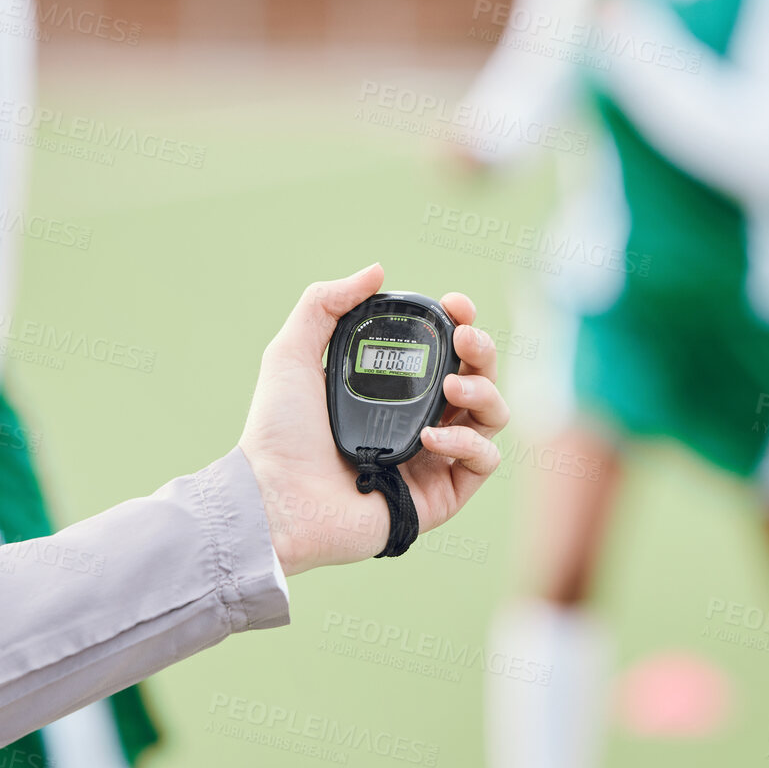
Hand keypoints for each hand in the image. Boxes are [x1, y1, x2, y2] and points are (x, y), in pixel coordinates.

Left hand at [238, 264, 508, 575]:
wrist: (275, 496)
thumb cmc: (278, 432)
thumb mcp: (292, 352)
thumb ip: (324, 303)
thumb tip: (377, 271)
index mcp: (390, 390)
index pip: (444, 351)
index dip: (460, 323)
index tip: (455, 305)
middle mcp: (417, 421)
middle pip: (479, 378)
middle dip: (482, 350)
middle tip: (465, 338)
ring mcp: (432, 459)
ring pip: (493, 416)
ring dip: (484, 391)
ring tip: (451, 387)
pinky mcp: (440, 496)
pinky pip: (483, 461)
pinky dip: (468, 443)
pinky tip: (433, 437)